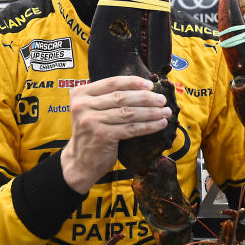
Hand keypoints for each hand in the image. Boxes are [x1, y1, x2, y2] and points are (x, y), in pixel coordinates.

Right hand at [60, 76, 173, 194]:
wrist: (80, 161)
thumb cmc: (92, 134)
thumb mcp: (92, 111)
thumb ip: (107, 99)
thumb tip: (142, 88)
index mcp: (80, 94)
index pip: (111, 82)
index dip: (133, 82)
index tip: (150, 85)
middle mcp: (83, 106)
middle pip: (121, 97)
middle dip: (145, 97)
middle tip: (161, 100)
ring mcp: (91, 121)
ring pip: (128, 113)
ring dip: (150, 112)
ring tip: (165, 112)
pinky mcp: (101, 136)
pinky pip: (130, 128)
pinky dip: (148, 126)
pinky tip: (159, 124)